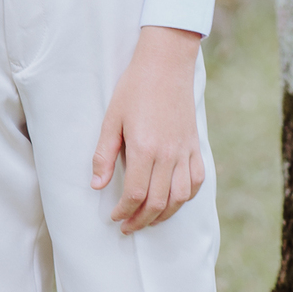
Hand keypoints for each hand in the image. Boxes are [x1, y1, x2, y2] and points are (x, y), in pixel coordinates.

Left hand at [91, 27, 204, 233]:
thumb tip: (97, 186)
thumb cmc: (134, 89)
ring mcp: (185, 152)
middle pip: (158, 203)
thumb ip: (104, 155)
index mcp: (144, 148)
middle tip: (127, 226)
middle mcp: (168, 156)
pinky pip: (196, 183)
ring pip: (179, 199)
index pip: (136, 195)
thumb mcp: (111, 119)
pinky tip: (172, 200)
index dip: (124, 212)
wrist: (165, 65)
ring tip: (148, 219)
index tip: (115, 217)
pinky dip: (185, 198)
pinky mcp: (195, 147)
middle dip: (141, 220)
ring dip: (163, 215)